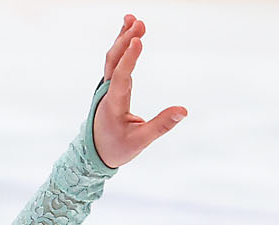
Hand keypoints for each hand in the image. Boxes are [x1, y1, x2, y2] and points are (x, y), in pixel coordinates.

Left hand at [93, 14, 186, 168]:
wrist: (94, 153)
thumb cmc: (116, 148)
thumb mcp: (140, 142)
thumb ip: (161, 126)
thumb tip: (183, 111)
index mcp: (112, 105)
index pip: (120, 77)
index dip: (128, 59)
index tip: (137, 40)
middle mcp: (106, 93)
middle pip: (113, 61)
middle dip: (125, 41)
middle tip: (140, 23)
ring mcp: (106, 88)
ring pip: (112, 58)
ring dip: (122, 38)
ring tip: (133, 18)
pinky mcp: (110, 86)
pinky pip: (114, 61)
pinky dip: (121, 45)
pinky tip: (129, 30)